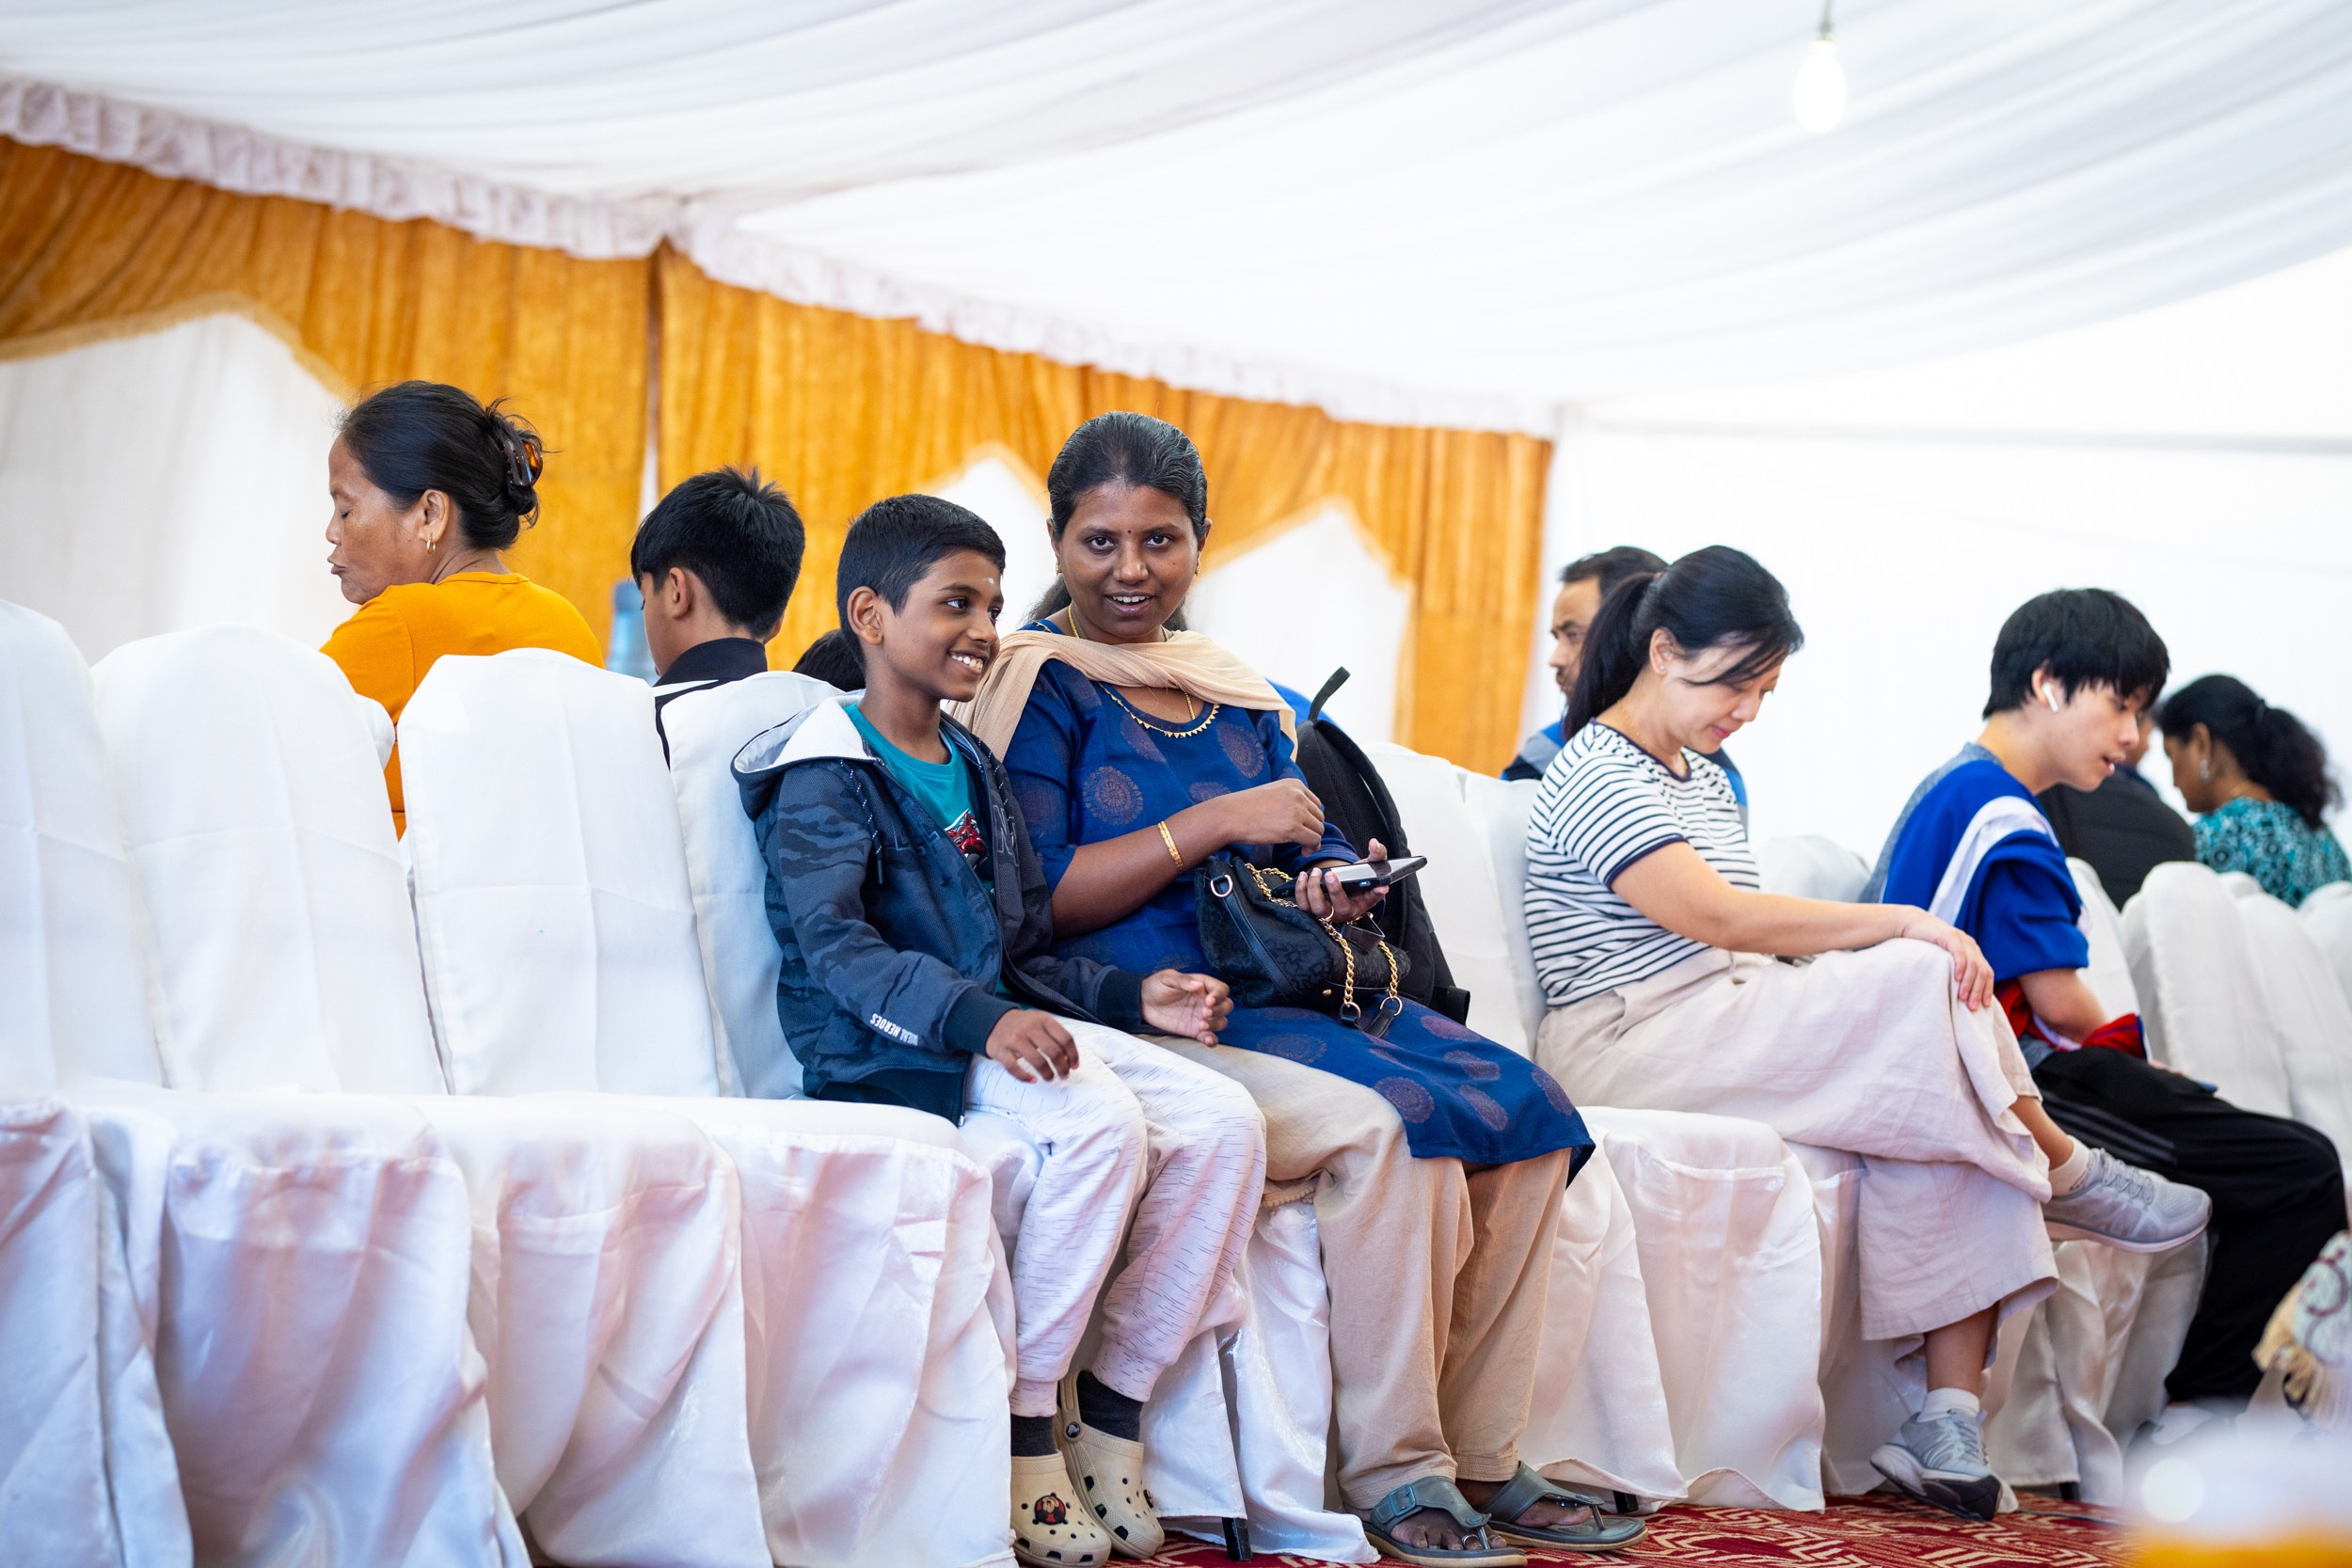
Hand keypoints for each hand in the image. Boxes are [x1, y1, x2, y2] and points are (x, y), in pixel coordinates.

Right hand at [986, 1009, 1079, 1082]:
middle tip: (1064, 1075)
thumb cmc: (1023, 1025)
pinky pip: (1015, 1068)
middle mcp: (1030, 1028)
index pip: (1065, 1038)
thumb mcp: (1040, 1021)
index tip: (1074, 1066)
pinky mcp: (1001, 1051)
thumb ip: (1054, 1034)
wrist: (993, 1021)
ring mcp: (1015, 1039)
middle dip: (1062, 1067)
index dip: (1073, 1054)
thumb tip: (1070, 1058)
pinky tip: (1033, 1080)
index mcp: (1043, 1019)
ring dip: (1048, 1074)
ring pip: (1037, 1061)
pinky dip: (1025, 1077)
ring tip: (1050, 1078)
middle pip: (1054, 1051)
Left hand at [1140, 970, 1232, 1044]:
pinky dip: (1212, 1040)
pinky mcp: (1194, 1030)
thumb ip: (1183, 980)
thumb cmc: (1156, 986)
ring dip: (1216, 1024)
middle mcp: (1205, 1001)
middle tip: (1204, 1013)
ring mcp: (1201, 1017)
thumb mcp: (1167, 978)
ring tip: (1201, 1024)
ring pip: (1221, 1021)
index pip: (1221, 989)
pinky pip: (1209, 1036)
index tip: (1209, 1000)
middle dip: (1219, 1010)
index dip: (1219, 995)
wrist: (1142, 1002)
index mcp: (1202, 985)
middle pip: (1226, 1006)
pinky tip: (1208, 1040)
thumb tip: (1198, 985)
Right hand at [1213, 779, 1327, 851]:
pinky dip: (1312, 848)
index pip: (1316, 803)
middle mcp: (1298, 794)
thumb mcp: (1272, 794)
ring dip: (1313, 840)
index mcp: (1294, 784)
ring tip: (1303, 847)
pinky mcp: (1293, 828)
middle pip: (1319, 817)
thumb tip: (1305, 817)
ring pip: (1318, 829)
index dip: (1312, 819)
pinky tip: (1303, 851)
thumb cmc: (1245, 808)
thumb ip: (1290, 800)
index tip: (1304, 828)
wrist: (1229, 816)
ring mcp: (1297, 810)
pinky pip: (1314, 840)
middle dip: (1313, 830)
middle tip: (1303, 841)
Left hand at [1296, 836, 1390, 922]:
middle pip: (1339, 908)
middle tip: (1330, 873)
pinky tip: (1303, 876)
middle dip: (1335, 891)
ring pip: (1318, 909)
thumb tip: (1375, 844)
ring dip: (1314, 891)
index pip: (1371, 899)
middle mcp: (1344, 912)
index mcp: (1362, 902)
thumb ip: (1376, 854)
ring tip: (1314, 873)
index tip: (1380, 886)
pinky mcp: (1312, 909)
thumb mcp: (1370, 866)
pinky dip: (1300, 891)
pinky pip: (1303, 905)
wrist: (1341, 886)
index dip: (1375, 894)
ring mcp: (1327, 913)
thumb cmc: (1357, 878)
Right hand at [1893, 909, 1995, 1010]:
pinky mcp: (1950, 936)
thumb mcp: (1944, 957)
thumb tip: (1959, 991)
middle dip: (1978, 990)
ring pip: (1973, 965)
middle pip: (1982, 971)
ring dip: (1969, 983)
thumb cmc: (1924, 943)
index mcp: (1972, 950)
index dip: (1987, 989)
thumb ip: (1954, 967)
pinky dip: (1961, 967)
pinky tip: (1957, 978)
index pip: (1987, 972)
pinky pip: (1960, 953)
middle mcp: (1970, 944)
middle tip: (1971, 1007)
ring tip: (1962, 997)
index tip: (1984, 1005)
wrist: (1910, 922)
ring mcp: (1961, 939)